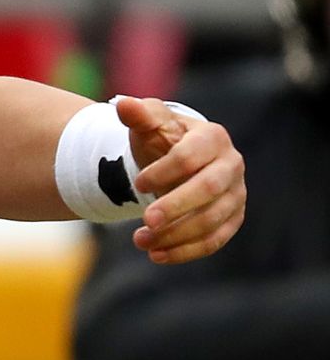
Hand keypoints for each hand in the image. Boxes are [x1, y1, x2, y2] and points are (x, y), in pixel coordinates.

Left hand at [121, 96, 245, 263]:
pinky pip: (216, 239)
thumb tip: (124, 104)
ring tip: (140, 241)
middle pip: (209, 190)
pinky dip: (188, 250)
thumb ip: (138, 115)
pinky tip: (158, 255)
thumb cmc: (160, 138)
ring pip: (212, 220)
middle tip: (145, 221)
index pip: (190, 157)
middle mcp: (231, 165)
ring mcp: (237, 194)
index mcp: (212, 137)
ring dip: (176, 234)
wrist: (175, 160)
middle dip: (176, 207)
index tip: (137, 184)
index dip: (162, 172)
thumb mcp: (149, 124)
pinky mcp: (233, 218)